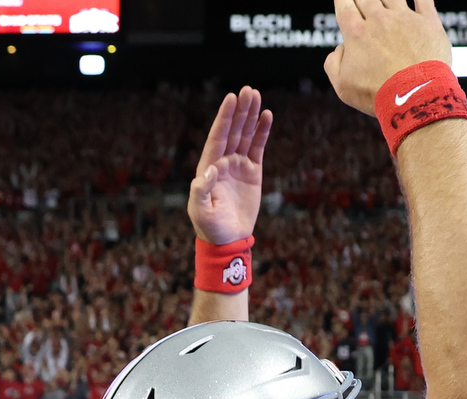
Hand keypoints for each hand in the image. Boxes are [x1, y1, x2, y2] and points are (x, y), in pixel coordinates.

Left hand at [187, 87, 271, 245]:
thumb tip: (211, 168)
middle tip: (248, 91)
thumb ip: (201, 189)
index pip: (217, 137)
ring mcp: (238, 165)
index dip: (224, 118)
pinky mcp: (253, 173)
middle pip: (232, 131)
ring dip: (251, 116)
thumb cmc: (210, 227)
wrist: (228, 239)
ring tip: (256, 96)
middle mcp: (223, 162)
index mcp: (208, 167)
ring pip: (245, 135)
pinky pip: (258, 148)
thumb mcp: (200, 210)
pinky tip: (266, 116)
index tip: (231, 98)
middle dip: (240, 111)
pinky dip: (262, 132)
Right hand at [323, 0, 453, 117]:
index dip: (342, 0)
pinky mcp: (428, 22)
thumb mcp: (343, 86)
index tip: (343, 0)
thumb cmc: (378, 94)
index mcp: (356, 33)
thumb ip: (333, 64)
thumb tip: (340, 50)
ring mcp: (405, 18)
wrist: (414, 97)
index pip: (345, 6)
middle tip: (361, 2)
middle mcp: (379, 19)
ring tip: (382, 0)